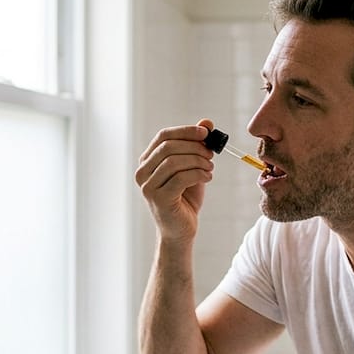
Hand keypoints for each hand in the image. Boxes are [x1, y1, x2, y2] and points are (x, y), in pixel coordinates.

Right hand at [133, 119, 215, 243]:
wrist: (181, 230)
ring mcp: (148, 187)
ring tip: (210, 167)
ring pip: (174, 161)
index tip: (206, 133)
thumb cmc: (185, 198)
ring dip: (198, 161)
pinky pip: (181, 178)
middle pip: (168, 147)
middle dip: (194, 146)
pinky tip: (208, 177)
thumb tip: (206, 122)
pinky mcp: (159, 199)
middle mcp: (142, 172)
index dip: (185, 131)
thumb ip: (196, 145)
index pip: (163, 136)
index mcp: (147, 161)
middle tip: (211, 153)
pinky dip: (198, 174)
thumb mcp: (192, 167)